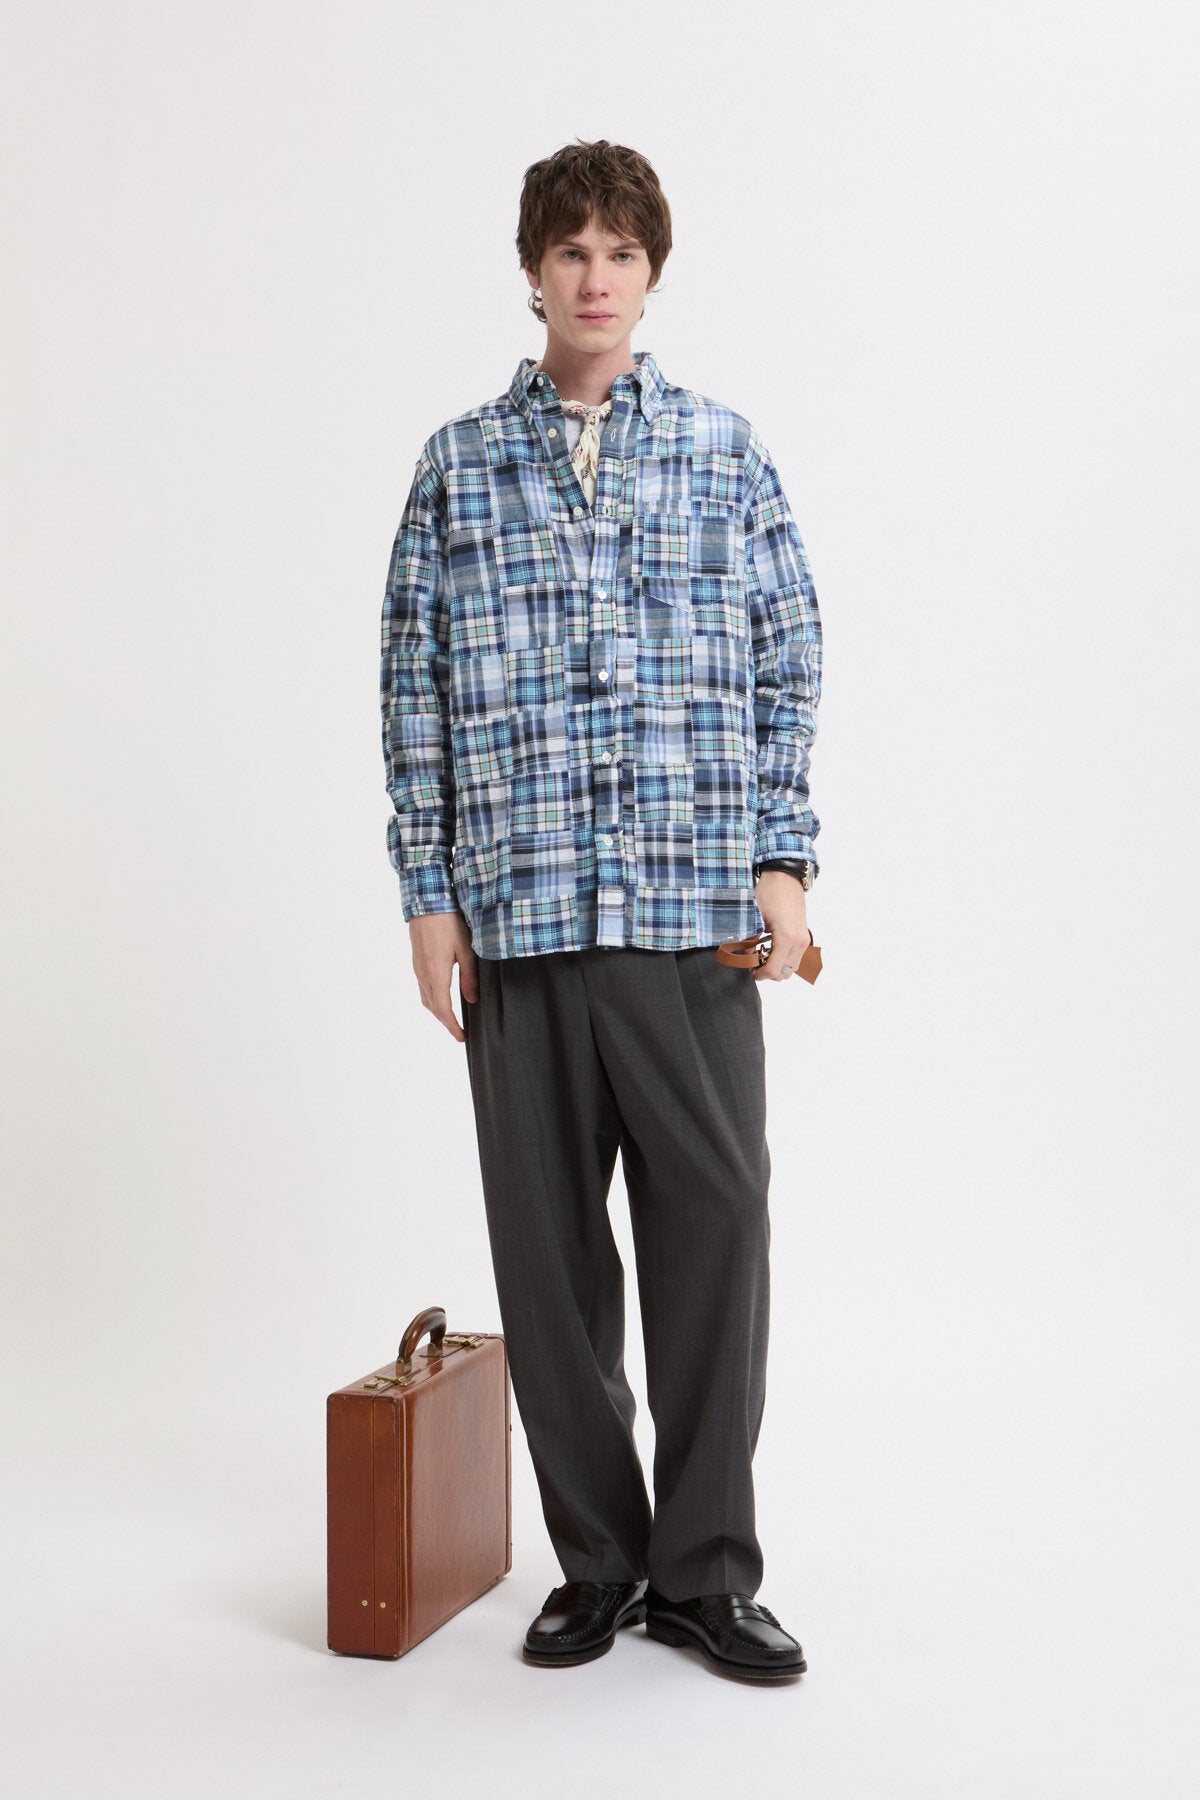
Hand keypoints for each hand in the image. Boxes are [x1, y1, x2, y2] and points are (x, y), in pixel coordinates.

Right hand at [408, 910, 477, 1041]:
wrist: (426, 901)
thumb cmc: (448, 921)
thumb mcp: (466, 949)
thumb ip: (469, 976)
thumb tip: (472, 999)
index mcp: (436, 974)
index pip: (443, 1009)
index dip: (452, 1026)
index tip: (462, 1037)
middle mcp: (423, 974)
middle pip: (432, 1007)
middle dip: (445, 1021)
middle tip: (459, 1031)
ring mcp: (418, 967)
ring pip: (426, 997)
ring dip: (438, 1010)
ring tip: (452, 1017)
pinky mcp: (417, 960)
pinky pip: (423, 986)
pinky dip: (433, 998)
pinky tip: (442, 994)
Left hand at [753, 870, 812, 983]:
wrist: (786, 878)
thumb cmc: (770, 893)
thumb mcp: (753, 916)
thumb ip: (749, 940)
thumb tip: (745, 956)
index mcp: (786, 937)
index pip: (774, 970)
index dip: (759, 974)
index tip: (749, 969)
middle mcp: (799, 941)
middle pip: (784, 973)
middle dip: (767, 972)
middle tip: (754, 963)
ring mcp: (804, 940)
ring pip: (791, 969)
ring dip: (777, 968)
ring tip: (763, 956)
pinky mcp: (804, 937)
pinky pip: (796, 959)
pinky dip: (784, 960)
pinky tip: (771, 949)